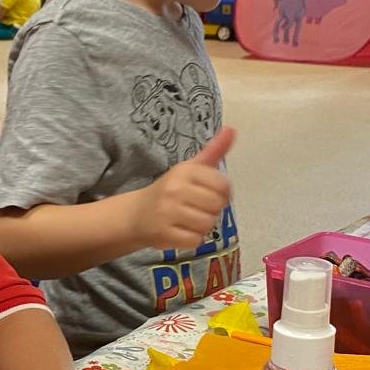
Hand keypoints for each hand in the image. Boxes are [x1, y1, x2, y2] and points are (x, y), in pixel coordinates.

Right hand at [137, 126, 234, 250]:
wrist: (136, 214)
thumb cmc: (170, 190)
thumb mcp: (190, 168)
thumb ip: (213, 151)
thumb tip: (232, 129)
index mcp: (185, 171)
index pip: (223, 186)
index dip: (222, 194)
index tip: (208, 194)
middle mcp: (175, 189)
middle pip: (217, 206)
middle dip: (212, 210)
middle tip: (196, 208)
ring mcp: (167, 212)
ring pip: (208, 224)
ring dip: (202, 226)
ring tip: (188, 220)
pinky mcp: (164, 233)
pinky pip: (195, 240)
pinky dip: (191, 239)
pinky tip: (181, 231)